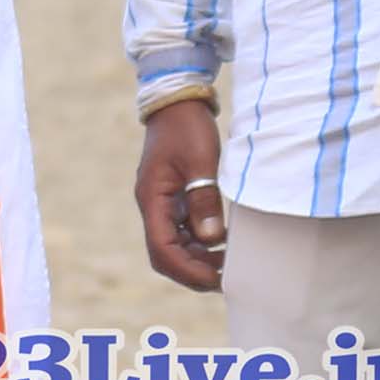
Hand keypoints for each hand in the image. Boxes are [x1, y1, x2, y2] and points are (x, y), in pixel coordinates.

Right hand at [135, 97, 227, 293]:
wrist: (177, 100)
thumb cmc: (188, 127)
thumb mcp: (201, 161)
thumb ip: (204, 199)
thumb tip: (212, 239)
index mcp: (152, 199)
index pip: (163, 250)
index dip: (188, 270)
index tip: (216, 279)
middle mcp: (152, 205)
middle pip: (165, 254)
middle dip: (192, 271)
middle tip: (225, 278)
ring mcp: (161, 202)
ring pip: (173, 245)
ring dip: (197, 258)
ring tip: (227, 263)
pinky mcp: (172, 197)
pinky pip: (181, 230)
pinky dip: (198, 243)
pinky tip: (221, 243)